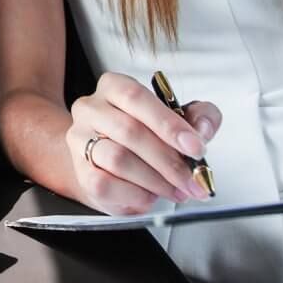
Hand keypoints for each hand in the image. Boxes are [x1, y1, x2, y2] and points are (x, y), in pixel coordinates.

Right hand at [65, 72, 219, 215]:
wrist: (107, 164)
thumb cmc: (143, 137)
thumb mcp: (177, 119)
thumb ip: (199, 117)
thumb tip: (202, 129)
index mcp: (114, 86)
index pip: (137, 97)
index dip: (169, 124)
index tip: (196, 147)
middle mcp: (91, 109)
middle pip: (130, 131)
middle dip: (168, 160)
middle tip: (192, 179)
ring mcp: (80, 140)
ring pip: (118, 159)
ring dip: (155, 180)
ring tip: (176, 190)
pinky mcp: (79, 171)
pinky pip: (106, 184)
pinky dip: (135, 194)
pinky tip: (150, 195)